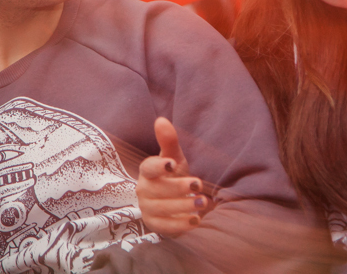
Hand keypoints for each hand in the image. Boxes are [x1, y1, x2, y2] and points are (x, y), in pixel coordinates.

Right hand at [136, 118, 206, 235]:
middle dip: (178, 187)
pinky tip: (196, 220)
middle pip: (157, 189)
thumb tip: (161, 120)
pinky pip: (165, 227)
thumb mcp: (175, 157)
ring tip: (202, 202)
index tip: (171, 164)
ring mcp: (147, 208)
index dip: (158, 166)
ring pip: (162, 208)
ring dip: (182, 206)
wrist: (176, 201)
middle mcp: (143, 189)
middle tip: (198, 185)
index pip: (148, 167)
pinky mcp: (154, 225)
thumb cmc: (174, 175)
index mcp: (147, 171)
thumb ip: (168, 141)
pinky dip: (180, 225)